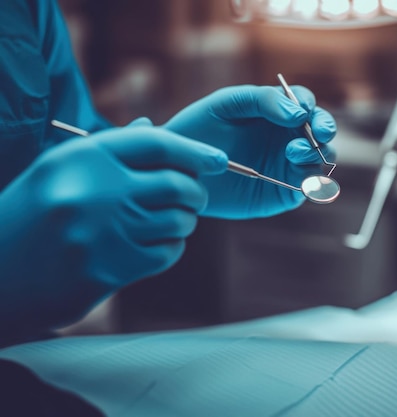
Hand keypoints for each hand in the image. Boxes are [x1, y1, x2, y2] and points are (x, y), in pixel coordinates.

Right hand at [0, 125, 225, 339]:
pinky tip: (154, 247)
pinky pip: (166, 253)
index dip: (194, 150)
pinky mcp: (108, 269)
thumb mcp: (59, 171)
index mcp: (80, 158)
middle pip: (176, 184)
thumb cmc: (30, 218)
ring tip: (172, 222)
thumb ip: (109, 150)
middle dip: (196, 193)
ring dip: (184, 222)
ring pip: (177, 221)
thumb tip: (151, 126)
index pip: (155, 143)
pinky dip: (170, 248)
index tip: (219, 160)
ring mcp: (101, 232)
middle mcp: (92, 190)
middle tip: (196, 198)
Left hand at [164, 84, 336, 218]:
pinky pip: (309, 188)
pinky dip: (314, 183)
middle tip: (317, 134)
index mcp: (277, 112)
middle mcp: (288, 137)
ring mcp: (289, 166)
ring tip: (293, 152)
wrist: (180, 169)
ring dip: (318, 154)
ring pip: (321, 159)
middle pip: (323, 131)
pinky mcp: (285, 192)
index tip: (301, 110)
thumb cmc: (200, 129)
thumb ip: (263, 100)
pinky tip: (302, 178)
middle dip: (325, 129)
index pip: (306, 104)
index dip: (310, 105)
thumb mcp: (227, 104)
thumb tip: (299, 114)